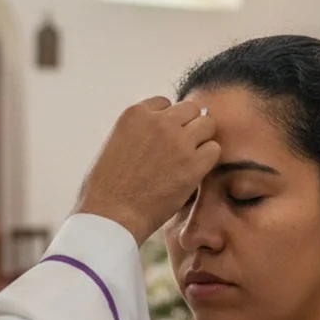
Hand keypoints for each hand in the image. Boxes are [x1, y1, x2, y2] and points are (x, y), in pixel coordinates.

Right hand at [75, 97, 219, 244]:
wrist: (110, 215)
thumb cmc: (105, 188)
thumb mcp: (114, 144)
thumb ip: (138, 133)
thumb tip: (157, 136)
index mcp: (136, 114)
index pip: (165, 103)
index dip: (167, 121)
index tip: (163, 139)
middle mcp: (159, 121)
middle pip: (191, 109)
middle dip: (189, 126)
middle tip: (182, 148)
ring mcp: (178, 141)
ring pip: (208, 125)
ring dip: (202, 140)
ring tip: (190, 160)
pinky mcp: (193, 164)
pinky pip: (214, 150)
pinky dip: (207, 160)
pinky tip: (194, 173)